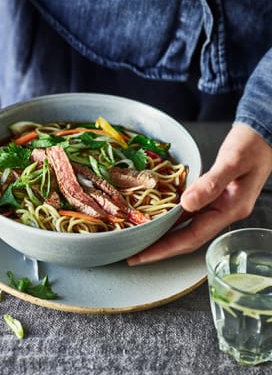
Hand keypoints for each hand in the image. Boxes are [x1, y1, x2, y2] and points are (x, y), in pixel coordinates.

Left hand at [127, 123, 271, 265]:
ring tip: (140, 241)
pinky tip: (156, 218)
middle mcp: (222, 213)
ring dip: (163, 236)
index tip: (142, 256)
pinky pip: (188, 214)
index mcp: (229, 210)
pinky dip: (170, 219)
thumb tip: (186, 203)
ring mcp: (217, 207)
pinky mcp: (212, 198)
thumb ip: (212, 183)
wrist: (264, 136)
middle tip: (132, 255)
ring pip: (185, 228)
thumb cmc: (252, 146)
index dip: (165, 249)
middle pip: (186, 239)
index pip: (191, 238)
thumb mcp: (233, 161)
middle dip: (159, 249)